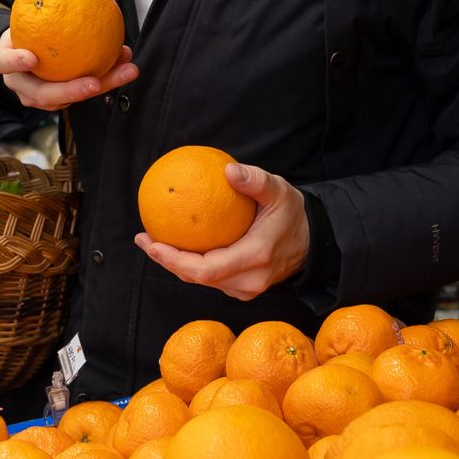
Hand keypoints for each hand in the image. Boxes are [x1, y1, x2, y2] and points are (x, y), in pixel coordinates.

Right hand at [0, 0, 137, 109]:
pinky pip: (82, 94)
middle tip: (94, 83)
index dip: (15, 62)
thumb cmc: (32, 26)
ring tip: (124, 71)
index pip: (4, 62)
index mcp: (6, 59)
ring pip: (66, 100)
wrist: (27, 48)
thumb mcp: (36, 9)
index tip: (32, 58)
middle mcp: (19, 82)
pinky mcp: (57, 101)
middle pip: (40, 94)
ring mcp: (37, 96)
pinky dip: (106, 80)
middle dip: (69, 91)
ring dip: (100, 86)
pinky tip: (126, 65)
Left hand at [134, 160, 309, 301]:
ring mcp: (246, 289)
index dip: (174, 260)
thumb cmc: (294, 213)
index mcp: (255, 258)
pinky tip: (176, 245)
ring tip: (151, 241)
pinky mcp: (243, 289)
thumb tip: (229, 170)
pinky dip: (190, 264)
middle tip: (142, 238)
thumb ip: (256, 180)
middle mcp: (249, 280)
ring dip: (175, 263)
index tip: (152, 242)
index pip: (205, 269)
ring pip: (201, 280)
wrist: (316, 241)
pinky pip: (211, 278)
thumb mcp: (280, 190)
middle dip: (165, 260)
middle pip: (196, 278)